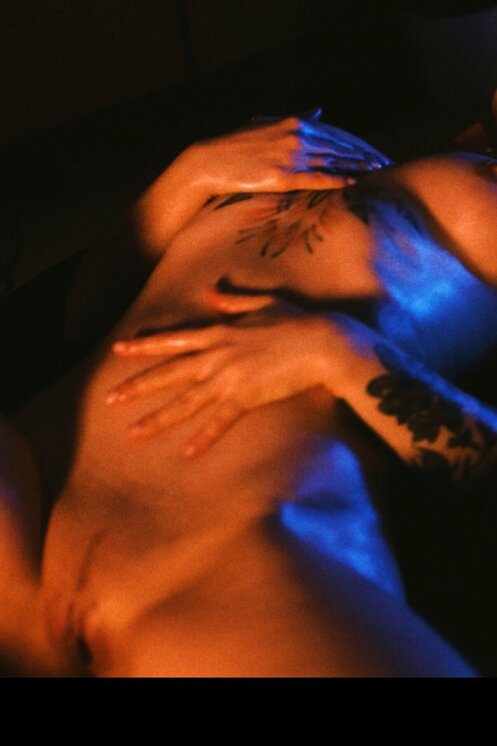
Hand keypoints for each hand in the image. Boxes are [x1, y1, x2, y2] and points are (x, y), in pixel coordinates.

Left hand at [107, 312, 333, 456]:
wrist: (324, 343)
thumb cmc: (298, 321)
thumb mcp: (263, 303)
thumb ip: (233, 300)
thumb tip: (210, 291)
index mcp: (220, 332)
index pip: (174, 341)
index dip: (145, 347)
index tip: (118, 351)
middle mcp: (218, 355)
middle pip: (170, 373)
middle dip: (138, 386)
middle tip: (109, 399)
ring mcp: (230, 377)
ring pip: (186, 402)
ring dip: (158, 420)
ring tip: (132, 435)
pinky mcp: (247, 397)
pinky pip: (220, 422)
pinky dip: (203, 439)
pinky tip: (185, 453)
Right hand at [184, 110, 390, 196]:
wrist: (211, 161)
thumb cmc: (239, 145)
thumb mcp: (269, 124)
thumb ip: (296, 118)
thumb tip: (318, 111)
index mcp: (294, 123)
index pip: (336, 133)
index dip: (358, 144)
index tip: (375, 153)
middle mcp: (296, 136)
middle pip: (340, 146)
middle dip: (365, 155)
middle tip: (387, 163)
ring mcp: (290, 155)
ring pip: (332, 161)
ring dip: (357, 167)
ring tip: (377, 172)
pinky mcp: (282, 175)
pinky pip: (316, 177)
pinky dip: (336, 179)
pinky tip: (352, 182)